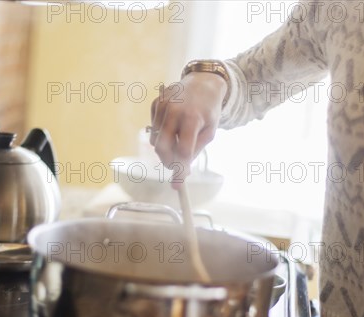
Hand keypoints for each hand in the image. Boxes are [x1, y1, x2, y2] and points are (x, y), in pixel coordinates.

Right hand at [150, 72, 226, 187]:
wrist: (203, 83)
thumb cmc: (208, 111)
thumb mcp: (210, 132)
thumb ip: (195, 151)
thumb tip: (181, 173)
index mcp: (193, 118)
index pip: (183, 150)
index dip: (179, 170)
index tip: (178, 185)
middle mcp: (175, 110)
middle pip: (162, 147)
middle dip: (167, 162)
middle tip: (175, 167)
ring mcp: (163, 105)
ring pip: (155, 140)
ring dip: (166, 147)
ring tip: (179, 139)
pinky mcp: (156, 103)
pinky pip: (153, 129)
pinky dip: (161, 134)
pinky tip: (173, 125)